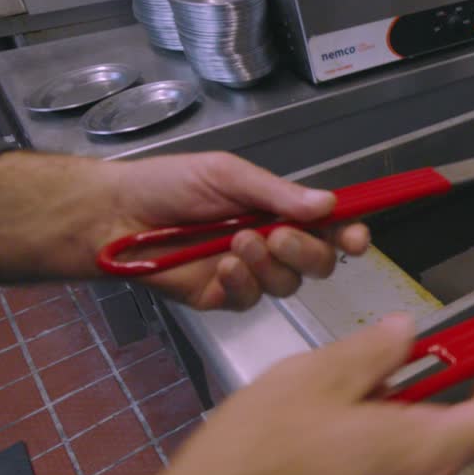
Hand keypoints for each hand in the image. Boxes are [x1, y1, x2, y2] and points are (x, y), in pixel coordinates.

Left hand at [103, 152, 370, 309]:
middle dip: (306, 251)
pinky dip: (240, 283)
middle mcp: (271, 244)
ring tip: (234, 243)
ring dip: (267, 265)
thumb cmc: (169, 185)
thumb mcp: (227, 175)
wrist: (117, 215)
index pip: (327, 226)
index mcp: (278, 210)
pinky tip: (220, 266)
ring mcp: (249, 274)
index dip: (348, 234)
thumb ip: (277, 193)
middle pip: (318, 262)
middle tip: (277, 236)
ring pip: (286, 284)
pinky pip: (250, 299)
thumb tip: (328, 205)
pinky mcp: (223, 298)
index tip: (356, 238)